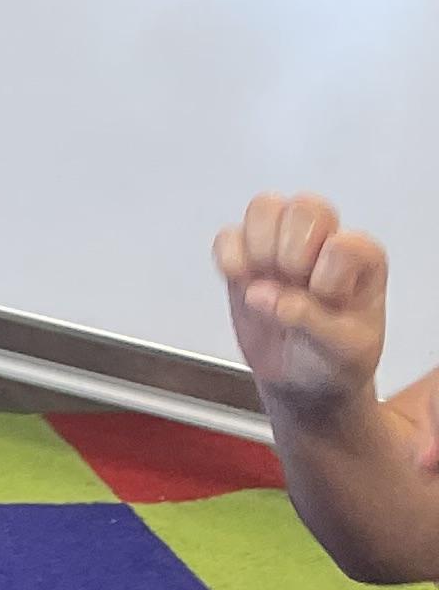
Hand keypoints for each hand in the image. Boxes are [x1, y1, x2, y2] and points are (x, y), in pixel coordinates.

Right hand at [216, 194, 390, 416]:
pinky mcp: (248, 259)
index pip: (342, 242)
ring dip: (258, 247)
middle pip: (305, 208)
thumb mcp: (343, 350)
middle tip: (290, 282)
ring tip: (263, 283)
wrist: (305, 382)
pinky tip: (240, 281)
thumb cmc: (336, 360)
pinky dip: (228, 256)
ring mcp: (283, 246)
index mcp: (362, 260)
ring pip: (265, 208)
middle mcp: (324, 243)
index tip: (324, 300)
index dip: (326, 274)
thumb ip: (312, 321)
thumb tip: (266, 296)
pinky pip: (229, 235)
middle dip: (290, 250)